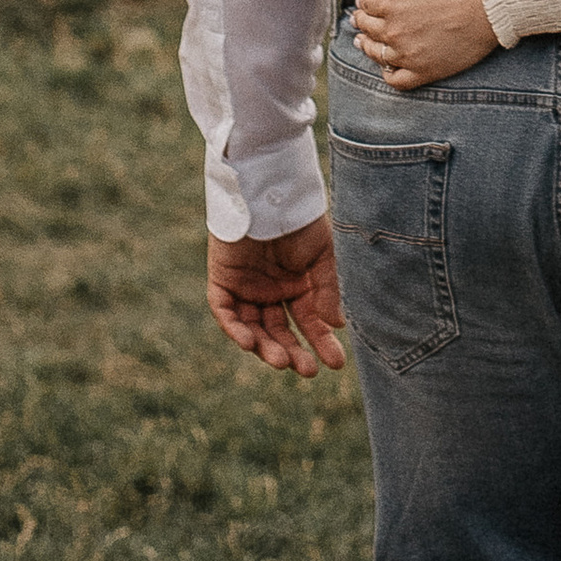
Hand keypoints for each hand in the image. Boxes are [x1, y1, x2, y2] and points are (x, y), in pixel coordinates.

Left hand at [206, 214, 344, 374]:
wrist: (269, 191)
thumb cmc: (299, 219)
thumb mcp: (320, 255)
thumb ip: (326, 290)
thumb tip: (337, 325)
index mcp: (297, 285)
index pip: (308, 322)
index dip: (321, 343)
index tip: (336, 364)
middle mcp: (271, 291)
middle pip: (280, 332)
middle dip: (294, 352)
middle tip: (307, 370)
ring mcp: (246, 288)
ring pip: (254, 329)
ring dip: (266, 348)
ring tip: (282, 360)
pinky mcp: (222, 281)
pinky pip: (225, 313)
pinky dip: (235, 329)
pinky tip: (250, 341)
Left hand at [353, 0, 498, 88]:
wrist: (496, 1)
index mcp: (391, 1)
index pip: (365, 4)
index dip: (365, 0)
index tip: (367, 0)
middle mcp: (394, 30)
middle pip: (367, 29)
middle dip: (363, 22)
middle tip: (362, 20)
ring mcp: (409, 54)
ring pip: (377, 54)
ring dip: (369, 47)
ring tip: (366, 42)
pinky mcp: (426, 71)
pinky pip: (396, 80)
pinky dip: (388, 73)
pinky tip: (389, 66)